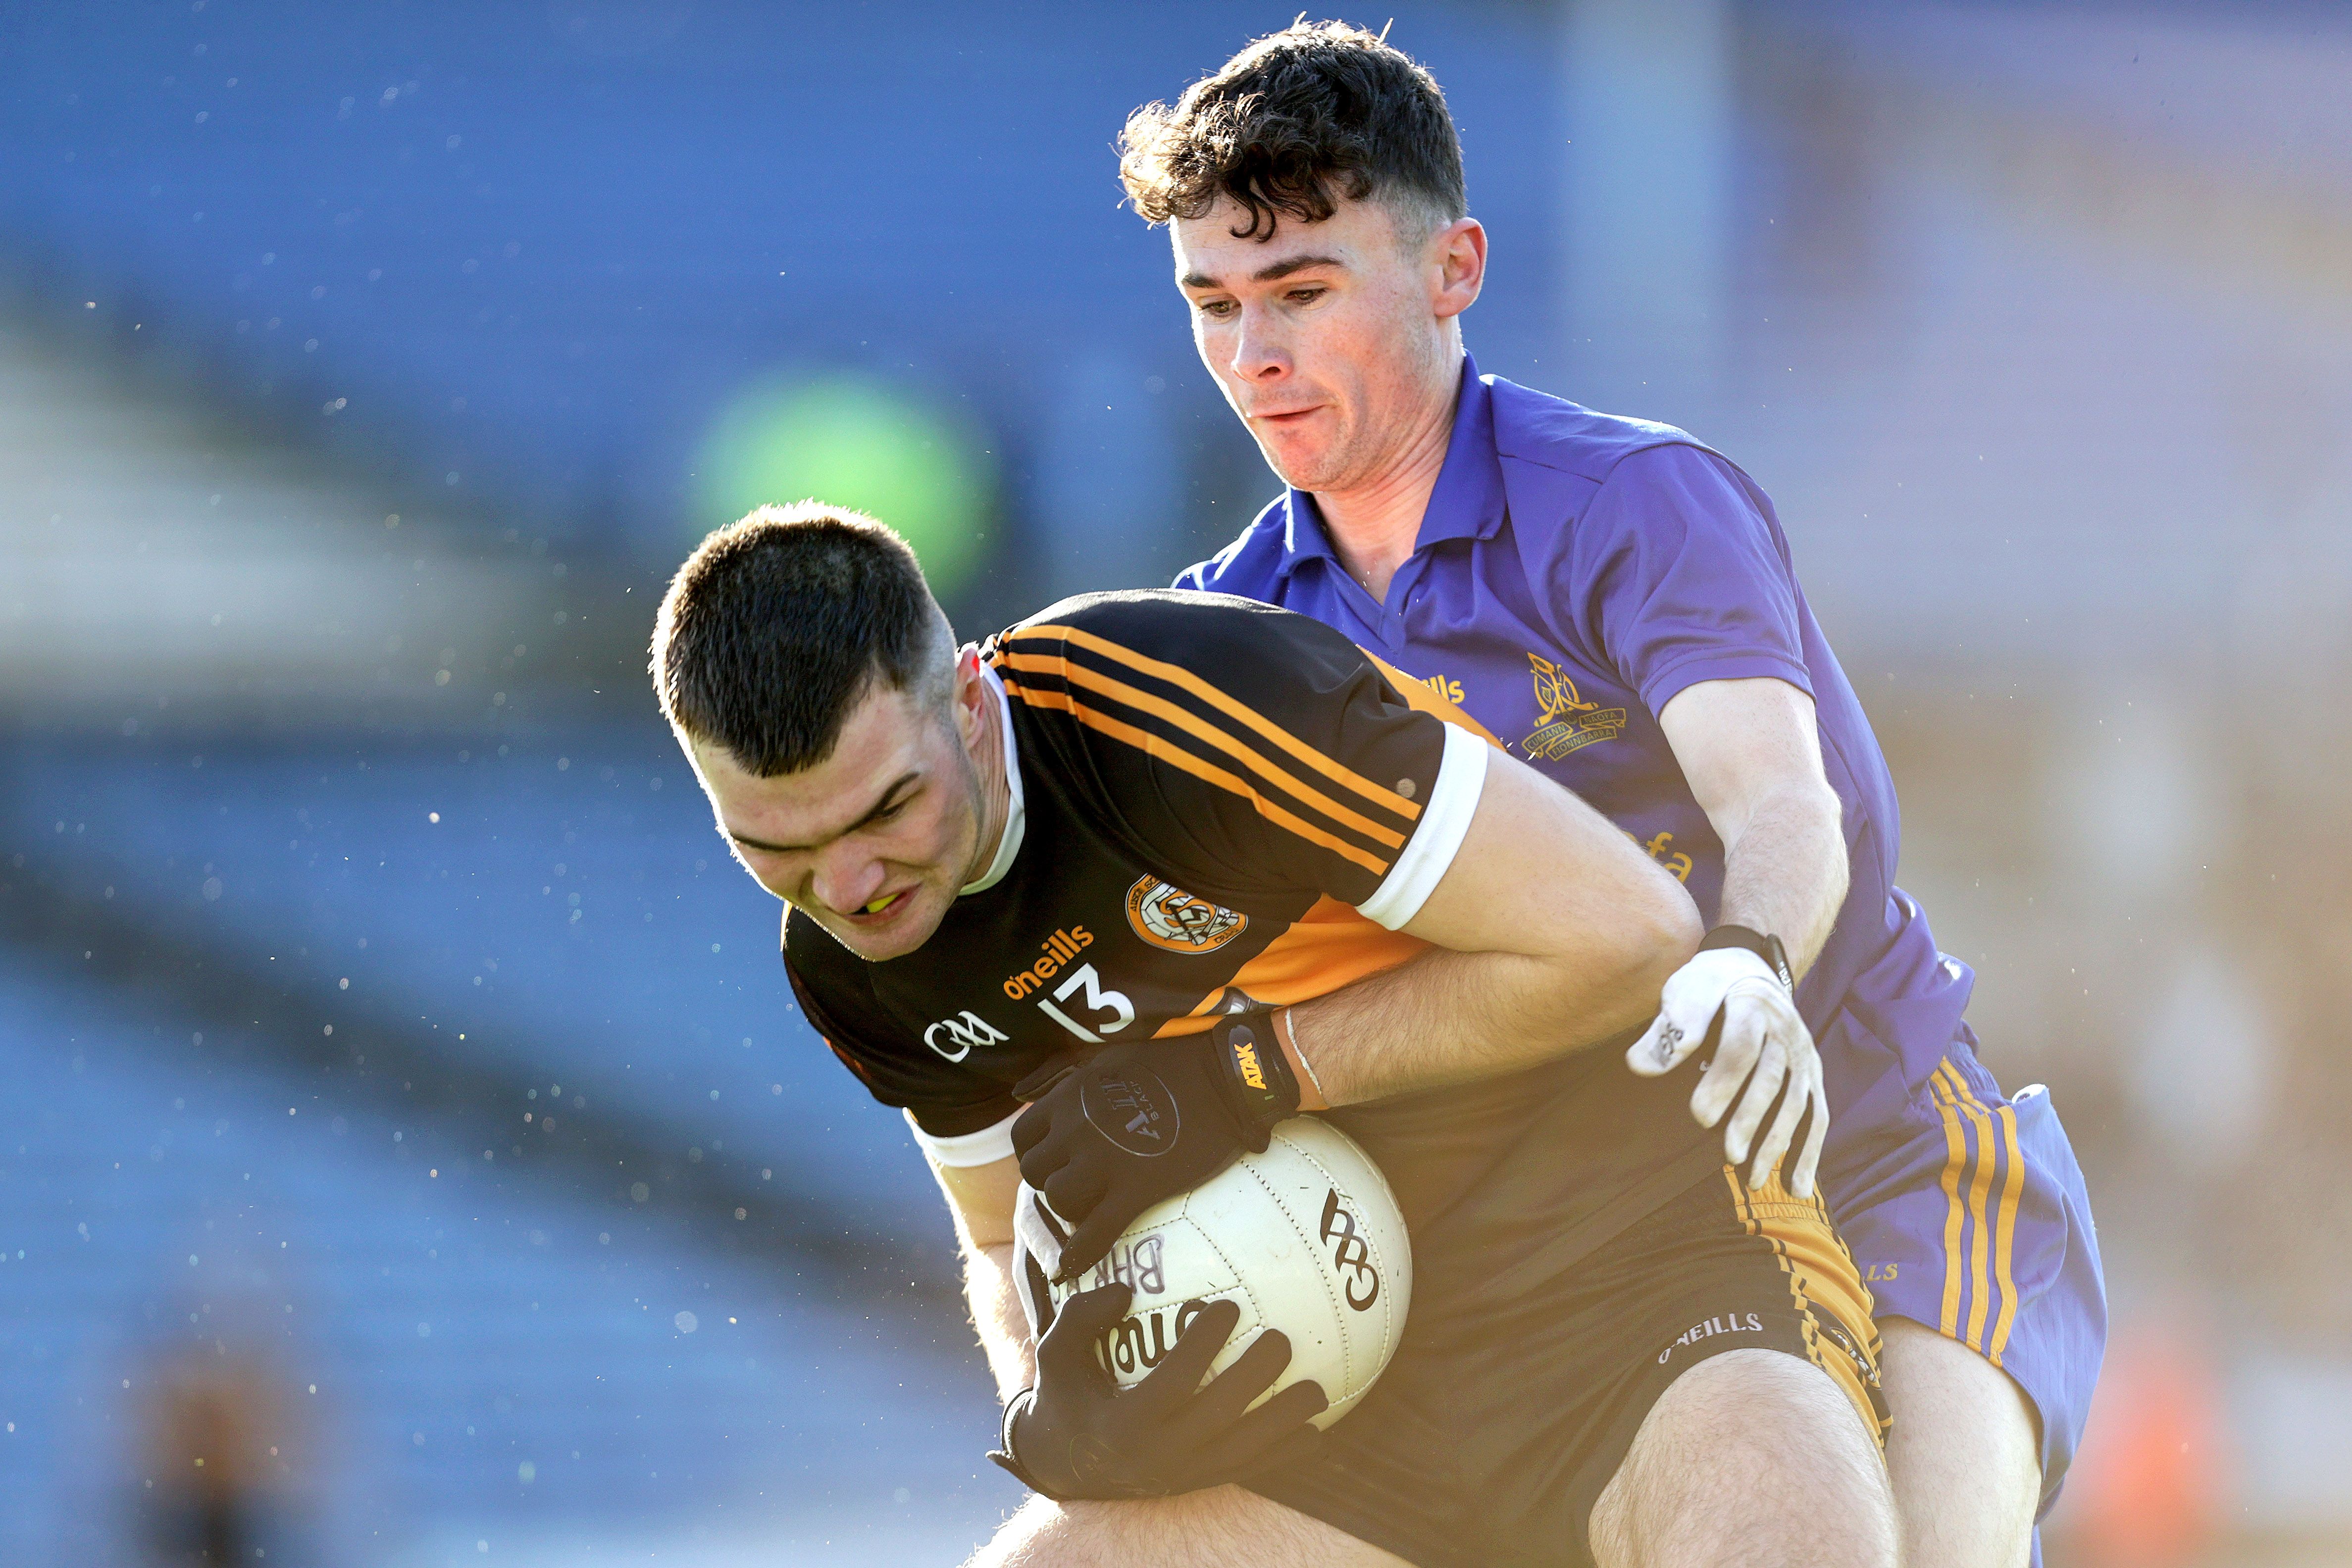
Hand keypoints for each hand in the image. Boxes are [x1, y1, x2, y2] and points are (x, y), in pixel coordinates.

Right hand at [988, 1283, 1325, 1499]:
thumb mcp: (1055, 1355)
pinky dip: (1283, 1455)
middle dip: (1253, 1380)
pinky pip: (1248, 1471)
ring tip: (1316, 1390)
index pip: (1171, 1384)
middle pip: (1218, 1418)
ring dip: (1283, 1424)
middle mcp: (1157, 1458)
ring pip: (1243, 1453)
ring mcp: (1183, 1477)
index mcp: (1123, 1426)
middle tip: (1282, 1339)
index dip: (1201, 1347)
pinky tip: (1317, 1432)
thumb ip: (1080, 1318)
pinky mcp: (1200, 1485)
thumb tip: (1123, 1291)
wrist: (1070, 1464)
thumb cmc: (1068, 1393)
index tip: (1228, 1305)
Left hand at [1012, 1017, 1298, 1280]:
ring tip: (1090, 1206)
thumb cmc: (1166, 1059)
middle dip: (1049, 1181)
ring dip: (1069, 1209)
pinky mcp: (1138, 1187)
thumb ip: (1056, 1073)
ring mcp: (1105, 1161)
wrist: (1221, 1075)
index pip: (1023, 1139)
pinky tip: (1073, 1267)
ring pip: (1059, 1201)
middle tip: (1076, 1183)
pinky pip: (1097, 1232)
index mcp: (1068, 1098)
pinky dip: (1081, 1254)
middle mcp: (1076, 1130)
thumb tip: (1016, 1093)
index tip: (1055, 1159)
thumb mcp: (1100, 1055)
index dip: (1035, 1153)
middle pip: (1035, 1174)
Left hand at [1627, 946, 1828, 1196]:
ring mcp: (1804, 1055)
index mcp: (1752, 1005)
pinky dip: (1809, 1152)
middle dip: (1751, 1119)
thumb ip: (1668, 1029)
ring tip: (1752, 1180)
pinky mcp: (1812, 1075)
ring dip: (1778, 1143)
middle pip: (1772, 1079)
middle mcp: (1786, 1029)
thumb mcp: (1684, 990)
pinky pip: (1818, 1115)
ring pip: (1798, 1103)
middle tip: (1728, 1156)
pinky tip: (1797, 1186)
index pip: (1741, 1048)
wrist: (1749, 968)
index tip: (1699, 1118)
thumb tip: (1638, 1065)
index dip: (1722, 1083)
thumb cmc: (1708, 984)